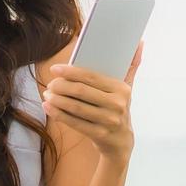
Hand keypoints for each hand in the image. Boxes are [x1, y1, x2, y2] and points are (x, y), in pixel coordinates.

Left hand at [42, 41, 142, 160]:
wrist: (121, 142)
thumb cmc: (118, 109)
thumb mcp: (127, 88)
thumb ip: (131, 66)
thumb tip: (139, 42)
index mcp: (121, 89)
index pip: (91, 76)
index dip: (71, 71)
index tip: (55, 69)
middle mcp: (117, 104)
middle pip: (81, 91)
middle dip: (61, 86)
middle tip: (50, 84)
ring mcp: (108, 120)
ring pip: (76, 107)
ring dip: (57, 100)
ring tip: (47, 94)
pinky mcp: (99, 134)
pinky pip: (74, 122)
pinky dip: (58, 114)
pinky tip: (48, 107)